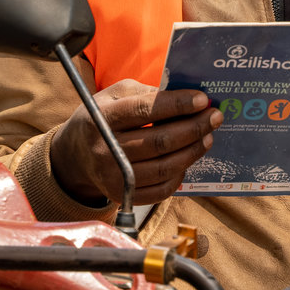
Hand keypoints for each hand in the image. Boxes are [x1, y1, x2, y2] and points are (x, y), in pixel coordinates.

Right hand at [49, 79, 222, 205]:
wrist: (74, 154)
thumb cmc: (102, 116)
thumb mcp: (115, 95)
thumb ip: (146, 93)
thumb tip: (186, 98)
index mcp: (101, 118)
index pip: (144, 111)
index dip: (177, 104)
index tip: (203, 99)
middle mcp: (105, 150)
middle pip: (159, 142)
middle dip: (193, 128)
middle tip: (214, 117)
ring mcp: (113, 177)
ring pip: (164, 168)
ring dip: (192, 151)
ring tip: (207, 137)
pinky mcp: (121, 195)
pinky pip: (159, 190)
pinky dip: (180, 174)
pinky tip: (188, 159)